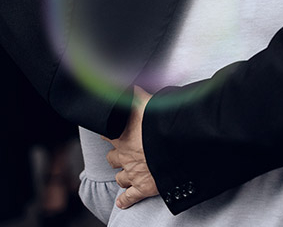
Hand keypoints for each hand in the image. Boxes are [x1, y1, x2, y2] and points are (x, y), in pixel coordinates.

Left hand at [104, 86, 156, 208]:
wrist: (176, 145)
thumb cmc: (161, 120)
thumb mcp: (147, 100)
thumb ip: (137, 92)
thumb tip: (128, 80)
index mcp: (123, 133)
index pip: (106, 131)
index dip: (108, 129)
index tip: (108, 127)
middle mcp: (124, 154)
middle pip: (112, 158)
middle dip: (116, 155)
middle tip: (122, 152)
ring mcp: (133, 172)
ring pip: (120, 177)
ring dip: (122, 175)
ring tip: (126, 173)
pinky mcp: (144, 187)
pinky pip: (130, 197)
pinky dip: (125, 200)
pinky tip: (122, 201)